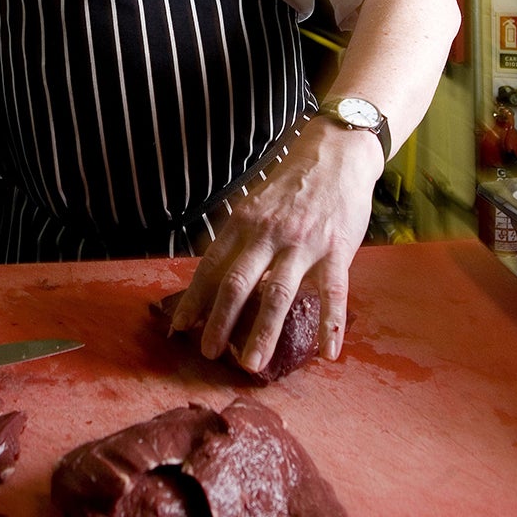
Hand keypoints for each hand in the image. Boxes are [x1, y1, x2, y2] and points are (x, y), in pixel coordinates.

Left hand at [169, 117, 381, 367]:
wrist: (336, 153)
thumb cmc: (292, 184)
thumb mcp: (255, 204)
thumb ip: (238, 239)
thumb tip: (214, 276)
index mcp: (243, 223)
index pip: (211, 267)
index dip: (194, 299)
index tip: (180, 327)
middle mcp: (268, 234)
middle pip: (237, 283)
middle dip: (220, 322)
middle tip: (209, 354)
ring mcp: (303, 243)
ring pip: (278, 294)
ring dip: (263, 332)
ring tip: (252, 363)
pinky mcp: (337, 250)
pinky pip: (334, 293)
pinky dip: (330, 325)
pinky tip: (328, 354)